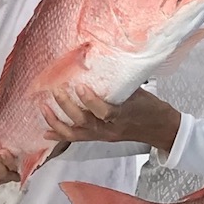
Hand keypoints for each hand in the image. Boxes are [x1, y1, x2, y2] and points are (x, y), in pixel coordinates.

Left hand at [43, 84, 180, 152]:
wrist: (159, 128)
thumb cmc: (150, 107)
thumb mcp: (138, 92)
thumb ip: (119, 84)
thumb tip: (98, 65)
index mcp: (124, 114)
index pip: (105, 111)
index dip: (91, 101)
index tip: (80, 86)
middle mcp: (111, 128)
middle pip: (85, 121)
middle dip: (67, 107)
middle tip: (56, 90)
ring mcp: (103, 135)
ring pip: (76, 133)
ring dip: (57, 122)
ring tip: (44, 108)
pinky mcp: (99, 138)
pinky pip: (76, 139)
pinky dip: (60, 135)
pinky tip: (46, 132)